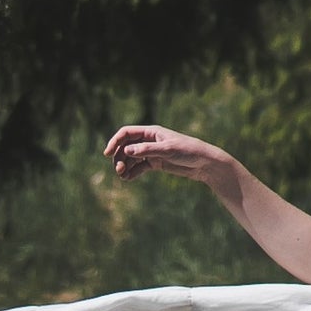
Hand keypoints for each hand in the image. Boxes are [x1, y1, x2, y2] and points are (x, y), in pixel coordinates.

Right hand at [103, 125, 228, 186]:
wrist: (204, 163)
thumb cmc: (188, 151)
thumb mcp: (167, 150)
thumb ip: (147, 150)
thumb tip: (126, 150)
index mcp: (151, 132)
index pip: (126, 133)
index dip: (114, 142)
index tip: (106, 154)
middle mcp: (149, 141)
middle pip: (126, 147)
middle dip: (119, 157)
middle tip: (119, 171)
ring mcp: (152, 152)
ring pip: (131, 158)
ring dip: (125, 166)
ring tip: (124, 177)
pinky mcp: (156, 163)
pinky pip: (139, 167)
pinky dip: (133, 172)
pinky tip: (129, 179)